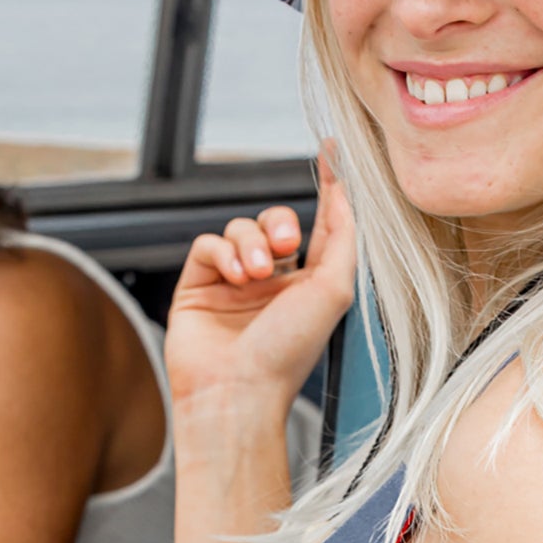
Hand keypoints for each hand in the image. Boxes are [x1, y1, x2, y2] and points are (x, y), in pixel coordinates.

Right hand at [166, 150, 355, 416]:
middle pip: (274, 220)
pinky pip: (208, 244)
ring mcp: (233, 282)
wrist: (237, 391)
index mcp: (310, 284)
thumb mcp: (334, 290)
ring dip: (250, 243)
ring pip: (239, 228)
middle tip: (285, 246)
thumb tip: (345, 193)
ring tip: (254, 275)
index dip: (328, 187)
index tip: (333, 152)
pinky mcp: (197, 285)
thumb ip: (342, 236)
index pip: (320, 223)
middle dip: (279, 222)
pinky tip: (232, 277)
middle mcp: (273, 281)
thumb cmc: (290, 352)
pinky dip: (222, 253)